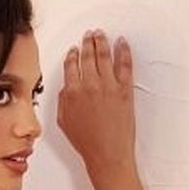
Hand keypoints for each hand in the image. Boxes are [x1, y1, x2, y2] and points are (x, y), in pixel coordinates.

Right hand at [57, 31, 136, 181]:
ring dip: (102, 41)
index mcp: (72, 92)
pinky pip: (125, 64)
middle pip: (88, 56)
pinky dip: (123, 50)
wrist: (108, 154)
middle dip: (87, 42)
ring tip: (101, 34)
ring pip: (104, 55)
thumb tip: (66, 87)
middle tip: (89, 35)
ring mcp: (108, 85)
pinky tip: (122, 43)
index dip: (72, 55)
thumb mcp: (65, 122)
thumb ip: (63, 101)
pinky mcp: (125, 89)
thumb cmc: (87, 143)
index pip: (71, 65)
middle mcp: (90, 85)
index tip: (74, 50)